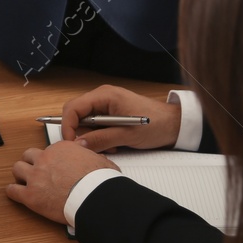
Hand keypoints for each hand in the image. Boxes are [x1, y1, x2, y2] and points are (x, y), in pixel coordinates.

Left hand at [6, 142, 115, 223]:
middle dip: (30, 163)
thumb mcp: (100, 161)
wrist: (94, 198)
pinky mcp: (30, 195)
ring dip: (20, 175)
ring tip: (25, 181)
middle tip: (35, 171)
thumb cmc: (99, 181)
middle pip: (28, 156)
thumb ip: (90, 154)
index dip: (49, 159)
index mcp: (61, 149)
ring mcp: (35, 176)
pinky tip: (16, 193)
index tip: (51, 165)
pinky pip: (12, 190)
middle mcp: (45, 159)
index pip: (47, 150)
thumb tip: (89, 151)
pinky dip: (13, 191)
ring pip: (17, 169)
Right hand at [61, 84, 178, 151]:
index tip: (72, 144)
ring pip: (85, 122)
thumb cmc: (156, 124)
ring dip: (93, 137)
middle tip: (94, 147)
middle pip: (76, 115)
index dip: (68, 126)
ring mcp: (106, 105)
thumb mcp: (126, 135)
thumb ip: (100, 139)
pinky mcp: (110, 113)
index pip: (73, 108)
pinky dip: (100, 136)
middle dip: (82, 133)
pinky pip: (95, 125)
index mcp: (104, 95)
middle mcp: (102, 97)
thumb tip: (78, 145)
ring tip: (111, 146)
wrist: (174, 125)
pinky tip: (114, 143)